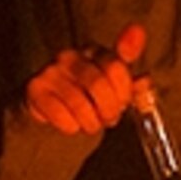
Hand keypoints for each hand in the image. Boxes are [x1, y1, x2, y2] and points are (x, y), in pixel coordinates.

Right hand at [20, 22, 145, 135]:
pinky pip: (61, 115)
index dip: (124, 91)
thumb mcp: (114, 89)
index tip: (124, 102)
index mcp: (95, 51)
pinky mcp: (35, 89)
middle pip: (99, 85)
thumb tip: (145, 80)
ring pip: (80, 104)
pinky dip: (71, 127)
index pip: (117, 66)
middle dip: (109, 110)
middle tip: (108, 119)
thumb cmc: (88, 98)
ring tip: (91, 123)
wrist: (51, 110)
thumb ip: (132, 83)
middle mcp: (71, 56)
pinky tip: (71, 124)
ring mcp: (51, 71)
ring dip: (91, 122)